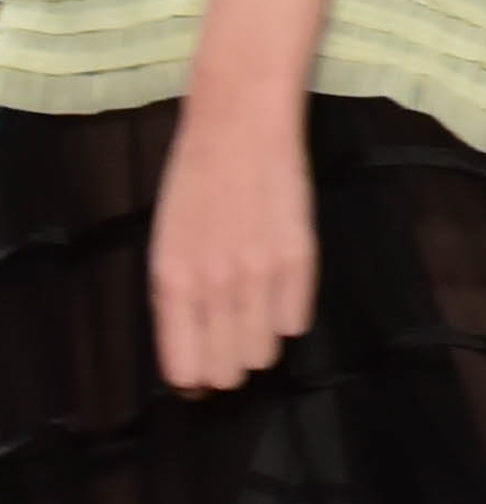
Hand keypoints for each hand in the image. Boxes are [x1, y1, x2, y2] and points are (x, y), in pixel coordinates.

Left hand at [148, 96, 314, 393]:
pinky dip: (288, 316)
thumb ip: (177, 300)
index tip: (201, 372)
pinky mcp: (301, 257)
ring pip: (264, 353)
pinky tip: (279, 289)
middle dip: (227, 364)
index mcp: (171, 283)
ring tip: (256, 311)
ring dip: (259, 343)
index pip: (184, 368)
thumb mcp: (167, 245)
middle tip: (230, 339)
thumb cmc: (194, 182)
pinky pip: (297, 321)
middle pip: (228, 369)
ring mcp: (260, 273)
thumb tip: (193, 353)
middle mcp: (214, 286)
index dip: (194, 378)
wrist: (241, 125)